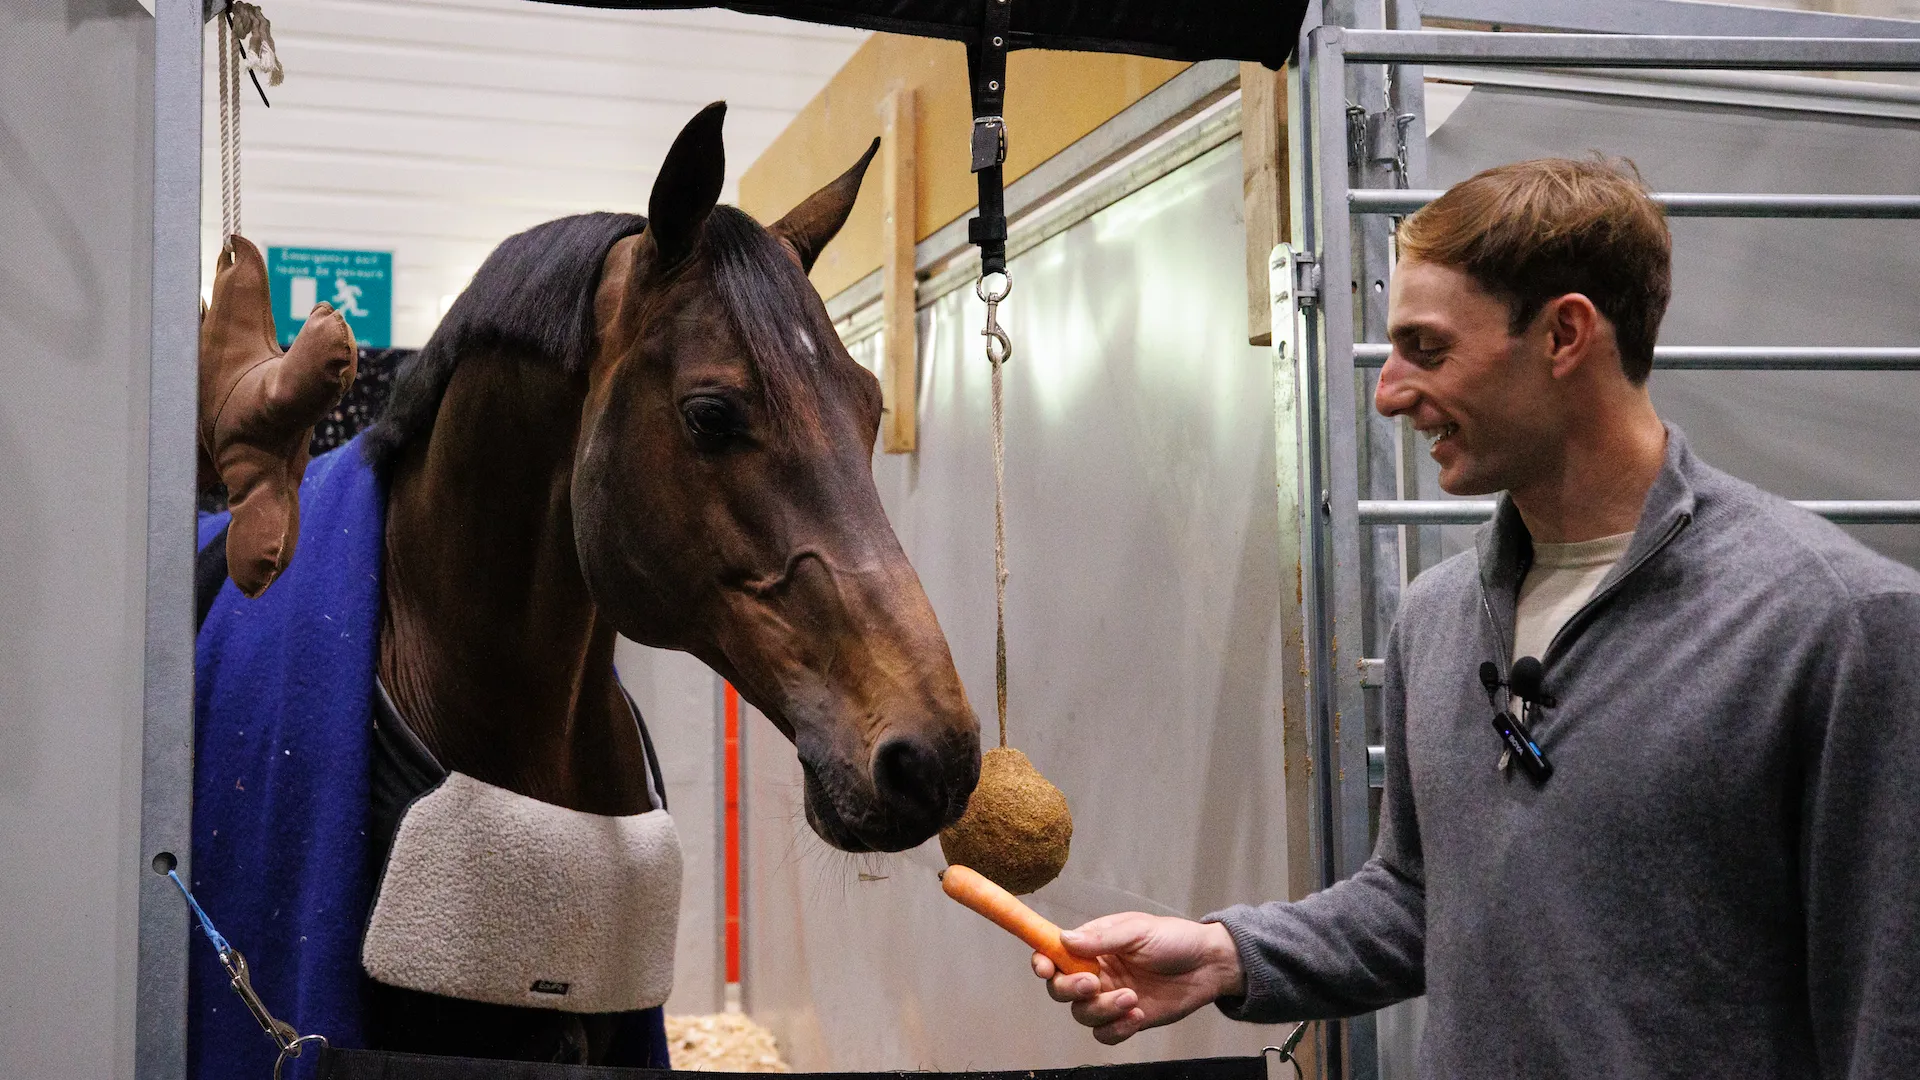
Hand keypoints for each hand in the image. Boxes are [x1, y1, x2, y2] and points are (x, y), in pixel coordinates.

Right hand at [1031, 913, 1245, 1044]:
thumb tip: (1064, 939)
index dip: (1042, 962)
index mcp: (1093, 945)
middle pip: (1060, 989)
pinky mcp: (1126, 1019)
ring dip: (1101, 1010)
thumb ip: (1102, 938)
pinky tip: (1138, 1014)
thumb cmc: (1174, 939)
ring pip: (1082, 1014)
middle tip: (1094, 983)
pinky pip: (1105, 1034)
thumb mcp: (1138, 931)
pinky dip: (1117, 1028)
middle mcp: (1096, 972)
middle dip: (1071, 989)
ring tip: (1131, 998)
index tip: (1044, 969)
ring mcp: (1110, 998)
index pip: (1054, 954)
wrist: (1208, 966)